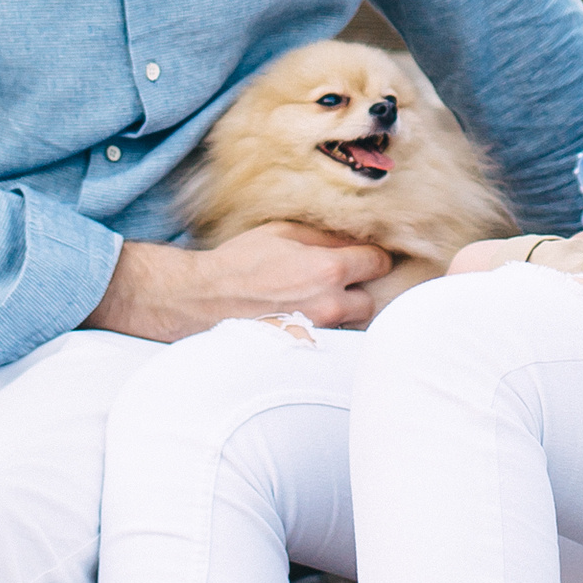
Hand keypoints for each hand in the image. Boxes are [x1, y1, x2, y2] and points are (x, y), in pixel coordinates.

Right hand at [89, 226, 389, 340]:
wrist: (204, 300)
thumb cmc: (241, 261)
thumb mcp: (283, 232)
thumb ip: (326, 236)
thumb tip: (357, 238)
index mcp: (328, 270)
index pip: (378, 262)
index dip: (371, 256)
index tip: (361, 255)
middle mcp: (330, 305)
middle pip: (372, 299)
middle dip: (360, 288)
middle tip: (338, 279)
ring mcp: (318, 333)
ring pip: (353, 324)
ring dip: (344, 311)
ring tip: (318, 299)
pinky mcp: (305, 350)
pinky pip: (331, 339)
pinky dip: (327, 329)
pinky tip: (307, 316)